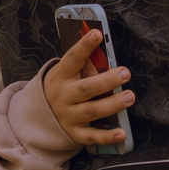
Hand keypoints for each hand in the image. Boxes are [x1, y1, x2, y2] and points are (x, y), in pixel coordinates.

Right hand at [41, 26, 134, 147]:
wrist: (39, 115)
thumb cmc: (62, 86)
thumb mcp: (65, 73)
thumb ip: (82, 64)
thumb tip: (105, 51)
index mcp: (61, 76)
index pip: (72, 58)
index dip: (84, 46)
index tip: (97, 33)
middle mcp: (64, 96)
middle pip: (86, 88)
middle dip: (107, 81)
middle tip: (125, 73)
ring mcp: (69, 116)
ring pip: (92, 111)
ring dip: (112, 104)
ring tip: (129, 97)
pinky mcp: (75, 133)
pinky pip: (93, 136)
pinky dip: (108, 136)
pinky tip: (122, 133)